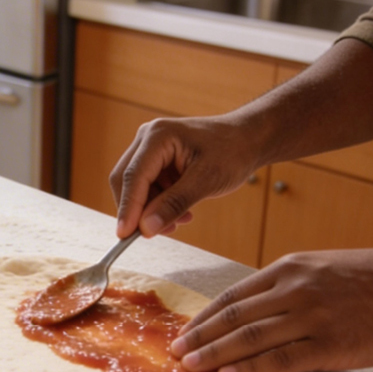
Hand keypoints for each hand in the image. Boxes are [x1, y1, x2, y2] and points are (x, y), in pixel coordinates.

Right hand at [109, 115, 262, 238]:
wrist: (248, 139)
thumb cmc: (233, 152)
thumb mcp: (206, 181)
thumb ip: (174, 204)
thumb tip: (145, 228)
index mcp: (157, 136)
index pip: (133, 177)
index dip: (128, 208)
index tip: (125, 235)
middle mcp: (147, 139)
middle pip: (125, 181)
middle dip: (138, 210)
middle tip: (155, 232)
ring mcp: (149, 148)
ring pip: (135, 188)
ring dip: (151, 210)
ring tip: (180, 221)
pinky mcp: (155, 160)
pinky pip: (146, 188)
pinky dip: (159, 204)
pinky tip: (181, 212)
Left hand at [171, 246, 372, 371]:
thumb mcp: (321, 270)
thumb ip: (286, 289)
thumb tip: (251, 314)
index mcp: (287, 270)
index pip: (233, 297)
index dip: (204, 317)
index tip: (183, 332)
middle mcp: (293, 290)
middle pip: (233, 317)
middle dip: (199, 337)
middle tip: (175, 353)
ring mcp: (312, 316)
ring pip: (250, 337)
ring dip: (214, 354)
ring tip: (190, 366)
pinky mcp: (332, 343)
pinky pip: (281, 358)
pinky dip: (251, 369)